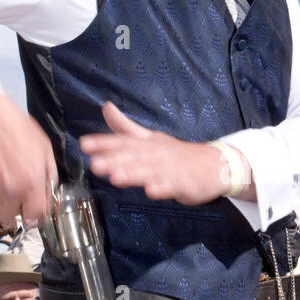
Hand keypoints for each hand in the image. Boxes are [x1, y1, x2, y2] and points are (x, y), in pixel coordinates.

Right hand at [0, 94, 57, 227]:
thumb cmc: (16, 127)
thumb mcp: (44, 148)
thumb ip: (49, 175)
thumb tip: (49, 193)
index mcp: (33, 182)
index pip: (37, 217)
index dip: (36, 216)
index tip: (33, 212)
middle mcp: (12, 190)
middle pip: (14, 219)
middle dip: (17, 210)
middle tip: (16, 195)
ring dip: (0, 199)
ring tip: (2, 178)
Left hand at [80, 103, 238, 203]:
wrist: (214, 165)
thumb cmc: (177, 155)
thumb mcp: (149, 138)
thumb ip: (125, 127)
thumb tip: (105, 107)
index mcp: (146, 143)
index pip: (122, 141)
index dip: (103, 143)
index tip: (85, 144)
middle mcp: (156, 153)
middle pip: (134, 157)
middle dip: (114, 160)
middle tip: (96, 165)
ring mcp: (170, 168)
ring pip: (150, 171)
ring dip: (133, 174)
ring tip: (116, 177)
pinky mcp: (184, 182)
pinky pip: (173, 185)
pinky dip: (163, 188)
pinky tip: (152, 191)